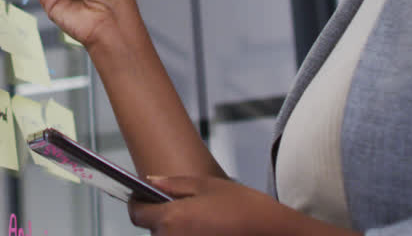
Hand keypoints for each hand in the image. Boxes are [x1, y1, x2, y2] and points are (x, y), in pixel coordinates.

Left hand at [129, 176, 360, 235]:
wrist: (274, 233)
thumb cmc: (244, 207)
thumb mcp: (208, 186)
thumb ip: (174, 184)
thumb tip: (150, 181)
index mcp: (172, 218)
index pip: (137, 214)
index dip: (137, 202)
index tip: (141, 196)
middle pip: (154, 228)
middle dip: (162, 215)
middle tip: (182, 204)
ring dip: (177, 229)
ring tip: (201, 218)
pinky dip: (190, 235)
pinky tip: (208, 228)